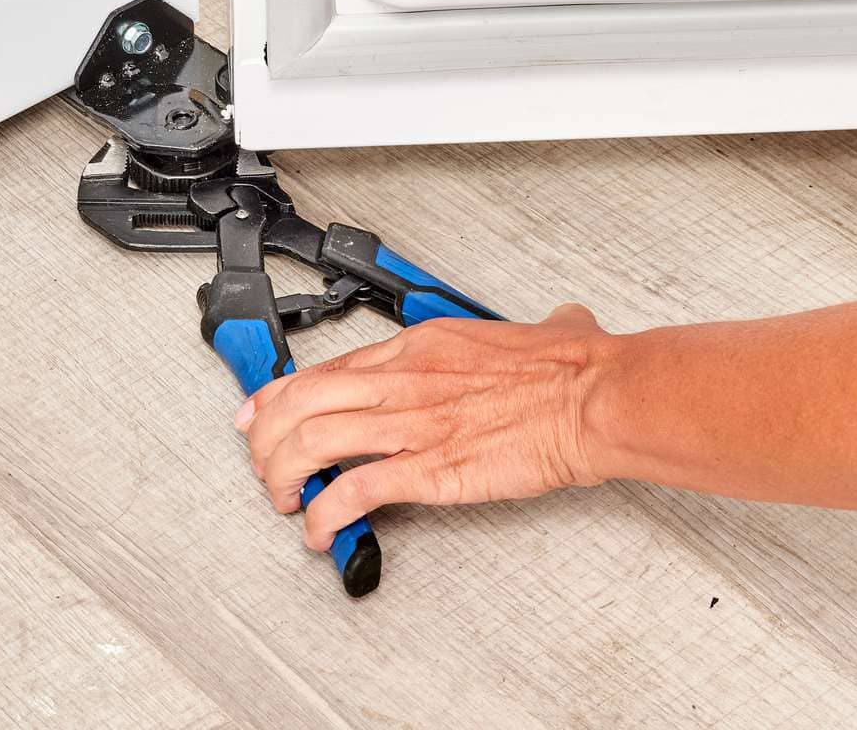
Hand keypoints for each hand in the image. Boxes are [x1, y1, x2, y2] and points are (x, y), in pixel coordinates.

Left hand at [234, 305, 615, 551]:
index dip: (279, 396)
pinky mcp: (429, 468)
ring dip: (283, 476)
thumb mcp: (539, 329)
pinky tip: (319, 532)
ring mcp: (411, 423)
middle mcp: (402, 379)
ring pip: (311, 441)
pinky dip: (324, 516)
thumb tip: (562, 324)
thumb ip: (536, 329)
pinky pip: (353, 491)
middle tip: (261, 464)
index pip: (325, 369)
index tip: (261, 415)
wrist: (595, 398)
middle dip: (265, 437)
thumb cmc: (572, 369)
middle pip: (300, 401)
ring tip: (284, 500)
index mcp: (418, 347)